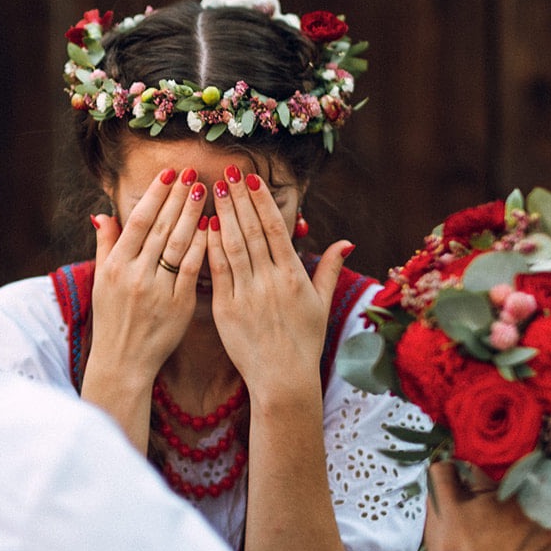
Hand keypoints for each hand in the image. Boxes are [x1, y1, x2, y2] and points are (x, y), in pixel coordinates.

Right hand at [88, 167, 208, 377]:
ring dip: (193, 214)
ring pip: (179, 244)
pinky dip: (203, 246)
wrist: (123, 361)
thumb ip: (104, 245)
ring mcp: (158, 291)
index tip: (169, 173)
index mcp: (115, 266)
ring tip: (205, 190)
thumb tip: (102, 214)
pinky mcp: (179, 306)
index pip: (139, 221)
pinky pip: (193, 270)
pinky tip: (213, 226)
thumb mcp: (101, 280)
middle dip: (178, 197)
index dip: (155, 195)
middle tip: (193, 172)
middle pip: (161, 227)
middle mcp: (135, 275)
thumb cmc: (112, 318)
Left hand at [205, 167, 351, 398]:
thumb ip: (329, 269)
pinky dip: (210, 247)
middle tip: (227, 172)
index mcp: (293, 276)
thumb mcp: (321, 304)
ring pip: (233, 246)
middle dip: (239, 199)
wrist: (283, 379)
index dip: (262, 202)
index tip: (252, 179)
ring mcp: (247, 294)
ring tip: (213, 190)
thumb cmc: (305, 343)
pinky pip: (217, 271)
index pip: (275, 230)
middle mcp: (270, 281)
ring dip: (223, 215)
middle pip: (252, 231)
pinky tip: (204, 226)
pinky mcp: (226, 309)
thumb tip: (346, 242)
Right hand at [423, 461, 550, 550]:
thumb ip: (446, 474)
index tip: (478, 500)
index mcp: (531, 502)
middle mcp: (550, 529)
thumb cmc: (457, 546)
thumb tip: (449, 464)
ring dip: (513, 541)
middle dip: (504, 516)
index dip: (493, 490)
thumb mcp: (443, 502)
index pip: (514, 483)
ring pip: (530, 540)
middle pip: (524, 512)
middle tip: (479, 528)